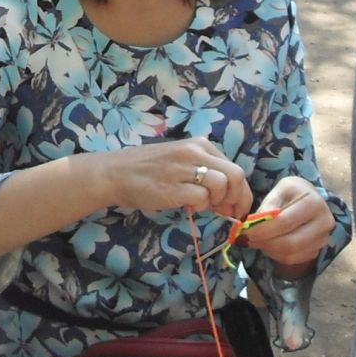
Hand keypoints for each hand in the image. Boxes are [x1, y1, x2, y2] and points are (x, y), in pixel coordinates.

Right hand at [94, 138, 250, 220]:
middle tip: (228, 212)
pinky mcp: (174, 187)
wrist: (115, 173)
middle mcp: (194, 152)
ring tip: (204, 206)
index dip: (240, 191)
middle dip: (238, 198)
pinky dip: (201, 207)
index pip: (234, 167)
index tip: (235, 206)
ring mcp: (184, 168)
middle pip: (235, 175)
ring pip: (222, 185)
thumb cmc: (147, 169)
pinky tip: (189, 207)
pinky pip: (202, 199)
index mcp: (199, 144)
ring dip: (218, 202)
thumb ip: (204, 170)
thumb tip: (228, 195)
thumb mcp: (180, 159)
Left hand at [238, 175, 335, 272]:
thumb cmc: (291, 194)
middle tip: (246, 239)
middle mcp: (324, 222)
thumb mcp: (280, 191)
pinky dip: (276, 255)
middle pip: (289, 243)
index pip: (284, 221)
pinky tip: (268, 244)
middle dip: (264, 243)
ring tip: (255, 240)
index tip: (245, 231)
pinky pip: (293, 259)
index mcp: (313, 202)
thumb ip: (268, 206)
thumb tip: (252, 224)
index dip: (262, 229)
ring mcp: (323, 239)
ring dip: (268, 249)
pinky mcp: (317, 250)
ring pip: (290, 254)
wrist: (308, 202)